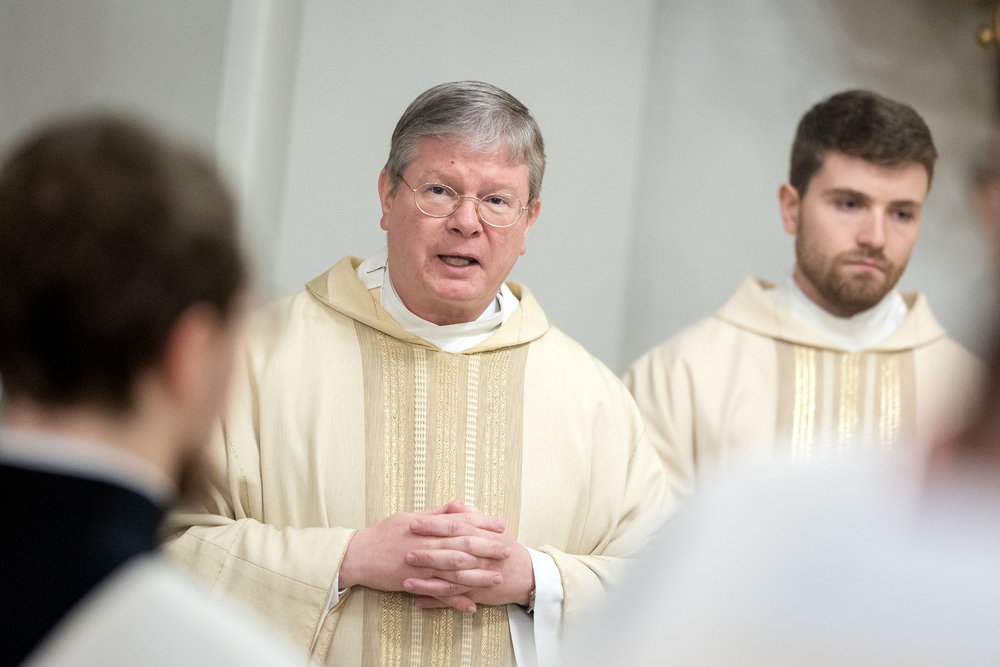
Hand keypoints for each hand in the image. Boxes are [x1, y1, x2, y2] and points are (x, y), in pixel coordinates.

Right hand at [338, 500, 508, 603]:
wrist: (357, 554)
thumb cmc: (383, 534)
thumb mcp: (409, 516)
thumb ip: (436, 512)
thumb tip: (458, 504)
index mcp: (427, 524)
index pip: (461, 521)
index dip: (483, 523)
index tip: (500, 525)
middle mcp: (426, 542)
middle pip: (463, 545)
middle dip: (488, 548)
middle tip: (507, 550)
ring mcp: (421, 564)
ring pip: (455, 571)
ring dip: (478, 575)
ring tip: (496, 578)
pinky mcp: (414, 582)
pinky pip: (438, 593)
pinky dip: (455, 600)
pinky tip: (471, 605)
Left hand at [405, 502, 534, 612]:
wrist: (526, 574)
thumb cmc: (506, 548)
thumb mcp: (492, 528)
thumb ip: (472, 515)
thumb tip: (455, 504)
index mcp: (482, 535)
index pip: (455, 527)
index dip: (434, 525)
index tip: (413, 522)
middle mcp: (480, 556)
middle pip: (452, 553)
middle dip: (428, 553)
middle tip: (405, 551)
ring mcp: (479, 577)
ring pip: (451, 580)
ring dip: (427, 582)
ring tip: (405, 581)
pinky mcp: (477, 594)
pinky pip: (454, 599)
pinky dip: (436, 601)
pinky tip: (417, 601)